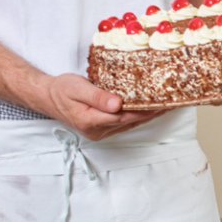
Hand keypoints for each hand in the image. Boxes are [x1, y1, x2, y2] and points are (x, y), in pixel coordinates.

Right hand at [40, 73, 157, 140]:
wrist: (48, 97)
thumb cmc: (62, 90)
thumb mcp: (77, 88)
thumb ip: (97, 97)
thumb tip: (118, 104)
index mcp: (91, 121)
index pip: (125, 116)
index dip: (145, 110)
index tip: (162, 102)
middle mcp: (98, 131)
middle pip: (131, 121)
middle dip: (152, 112)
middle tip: (172, 101)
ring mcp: (101, 132)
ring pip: (130, 123)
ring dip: (148, 114)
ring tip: (167, 104)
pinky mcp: (103, 129)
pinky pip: (125, 122)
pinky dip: (138, 115)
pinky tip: (150, 108)